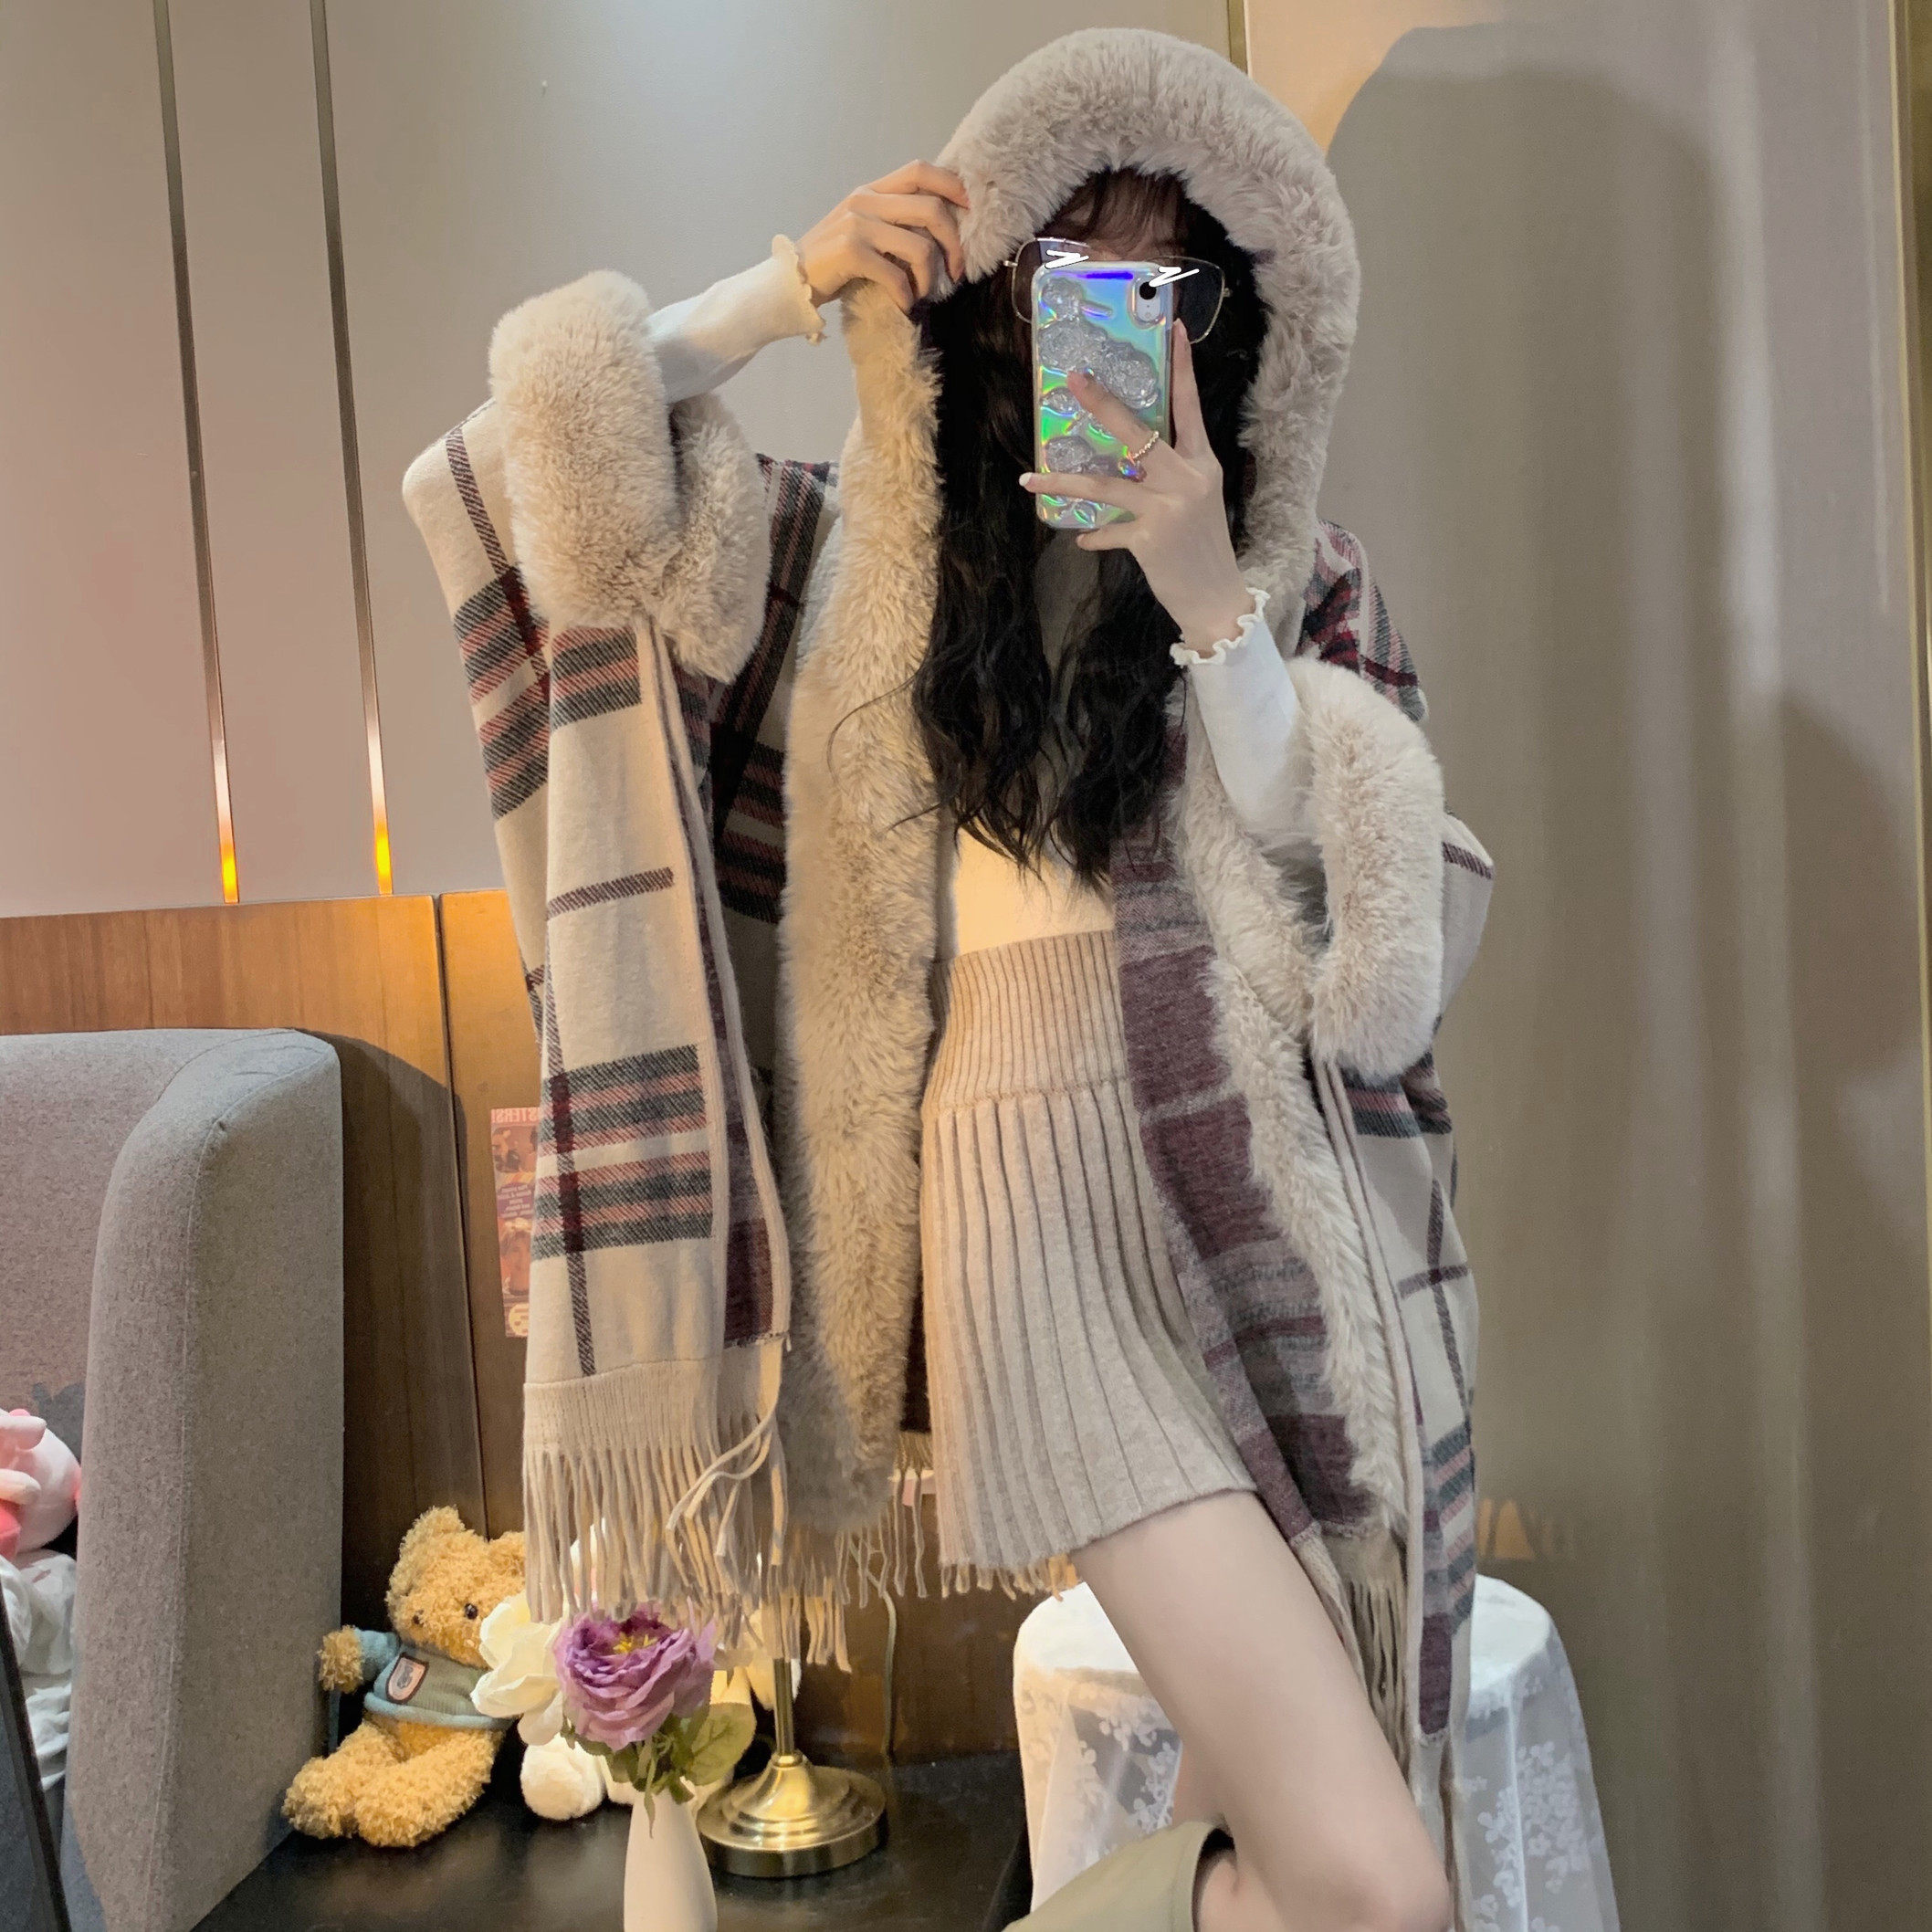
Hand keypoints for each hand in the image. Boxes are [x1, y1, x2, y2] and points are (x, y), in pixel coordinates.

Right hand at [796, 161, 968, 312]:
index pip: (920, 171)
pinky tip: (902, 306)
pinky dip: (905, 296)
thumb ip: (894, 221)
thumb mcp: (864, 230)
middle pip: (931, 209)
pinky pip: (896, 275)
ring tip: (921, 294)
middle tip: (955, 273)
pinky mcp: (850, 251)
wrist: (790, 282)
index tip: (971, 209)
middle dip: (953, 245)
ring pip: (920, 246)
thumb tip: (940, 228)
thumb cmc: (833, 262)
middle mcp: (866, 200)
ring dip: (929, 278)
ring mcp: (857, 224)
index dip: (952, 185)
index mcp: (872, 190)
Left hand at [1020, 324, 1253, 650]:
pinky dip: (1093, 536)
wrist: (1218, 599)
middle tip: (1074, 380)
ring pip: (1105, 485)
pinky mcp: (1150, 539)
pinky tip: (1081, 539)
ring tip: (1031, 478)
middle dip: (1102, 404)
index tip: (1177, 330)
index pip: (1190, 407)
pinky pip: (1108, 531)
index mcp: (1201, 464)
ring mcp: (1167, 508)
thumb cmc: (1203, 548)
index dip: (1183, 368)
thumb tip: (1127, 462)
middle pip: (1137, 433)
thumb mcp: (1198, 502)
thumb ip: (1168, 477)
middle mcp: (1186, 479)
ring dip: (1063, 482)